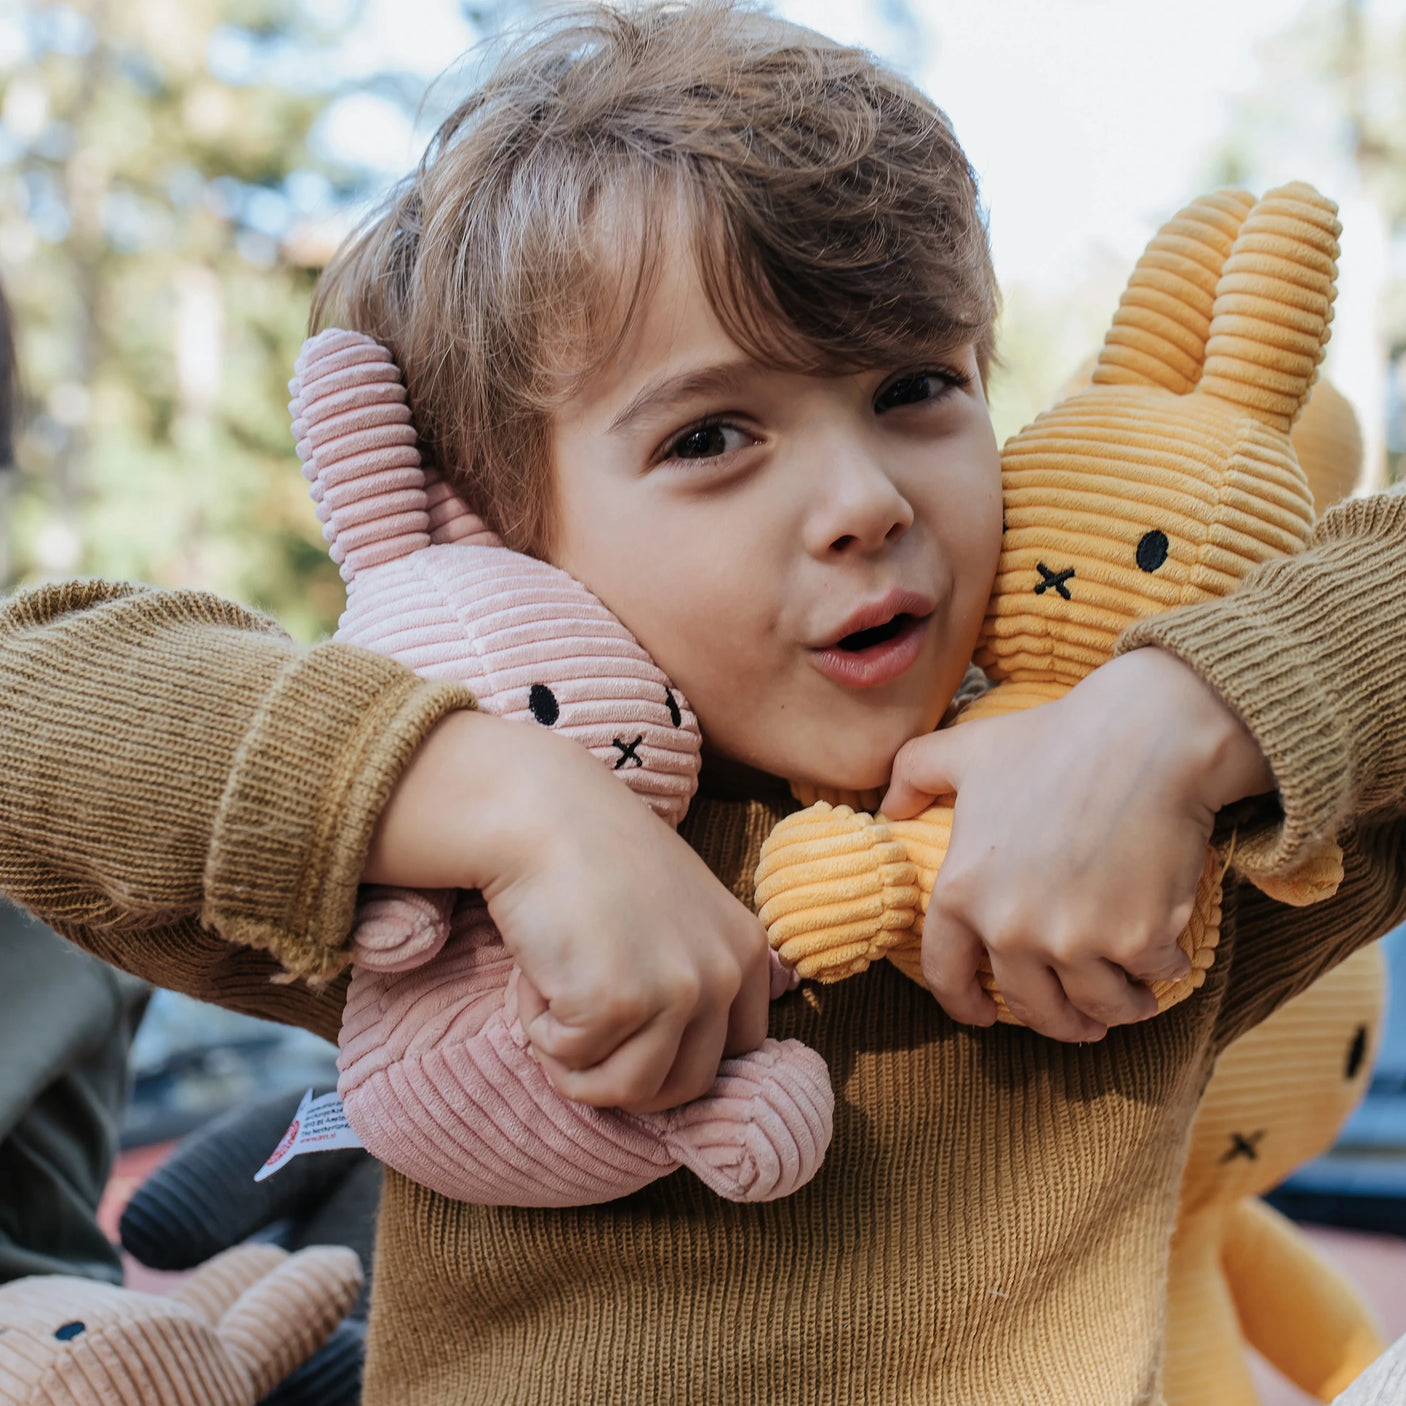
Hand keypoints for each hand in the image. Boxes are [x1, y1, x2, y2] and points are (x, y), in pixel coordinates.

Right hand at [364, 711, 770, 1112]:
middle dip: (625, 1073)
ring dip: (580, 1063)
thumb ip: (689, 974)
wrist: (541, 814)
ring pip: (632, 1091)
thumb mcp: (673, 915)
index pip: (739, 1053)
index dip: (676, 1055)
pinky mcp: (619, 1002)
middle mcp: (725, 972)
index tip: (632, 1036)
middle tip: (581, 1027)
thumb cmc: (591, 861)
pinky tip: (536, 971)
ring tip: (557, 999)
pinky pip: (571, 1063)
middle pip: (687, 1085)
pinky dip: (540, 1030)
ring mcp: (678, 989)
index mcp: (746, 950)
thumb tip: (670, 1070)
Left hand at [881, 648, 1274, 1041]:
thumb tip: (889, 809)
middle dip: (1056, 1022)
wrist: (1146, 736)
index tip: (982, 1016)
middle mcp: (1009, 928)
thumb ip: (913, 775)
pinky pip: (1149, 977)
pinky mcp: (1136, 940)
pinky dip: (1159, 973)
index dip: (963, 1004)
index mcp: (961, 892)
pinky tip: (1164, 959)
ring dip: (1113, 1011)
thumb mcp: (965, 750)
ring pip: (1095, 1008)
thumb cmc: (1053, 740)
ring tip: (1128, 1002)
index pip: (947, 974)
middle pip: (1031, 1006)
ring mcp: (1074, 940)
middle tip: (1077, 1022)